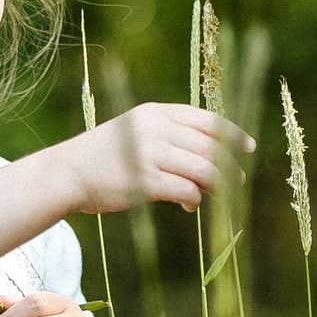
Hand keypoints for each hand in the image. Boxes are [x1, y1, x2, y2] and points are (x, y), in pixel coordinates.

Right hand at [67, 102, 252, 215]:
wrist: (68, 172)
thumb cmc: (104, 156)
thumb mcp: (136, 131)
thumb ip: (169, 135)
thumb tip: (209, 156)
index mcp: (156, 112)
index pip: (206, 120)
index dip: (233, 134)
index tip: (248, 147)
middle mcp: (155, 128)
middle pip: (210, 147)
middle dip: (229, 166)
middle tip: (237, 181)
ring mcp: (149, 154)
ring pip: (203, 169)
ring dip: (217, 185)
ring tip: (218, 196)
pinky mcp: (144, 181)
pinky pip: (186, 190)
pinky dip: (194, 199)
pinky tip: (190, 204)